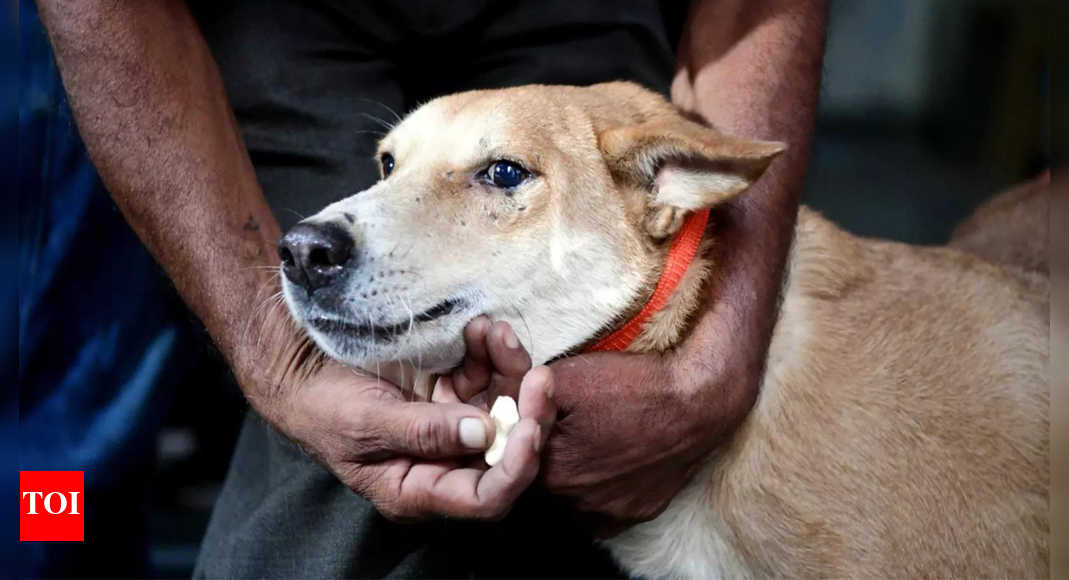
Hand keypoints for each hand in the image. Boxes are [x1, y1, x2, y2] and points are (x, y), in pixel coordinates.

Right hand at [250, 322, 555, 521]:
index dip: (516, 467)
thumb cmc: (324, 405)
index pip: (486, 497)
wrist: (303, 367)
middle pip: (508, 451)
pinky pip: (488, 376)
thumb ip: (423, 432)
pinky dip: (491, 351)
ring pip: (505, 407)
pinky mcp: (454, 393)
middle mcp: (446, 462)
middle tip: (539, 376)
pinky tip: (481, 329)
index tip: (528, 426)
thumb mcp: (366, 422)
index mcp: (420, 488)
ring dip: (510, 370)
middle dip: (529, 414)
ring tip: (496, 333)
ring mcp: (454, 425)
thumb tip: (483, 433)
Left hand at [448, 312, 758, 535]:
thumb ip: (522, 395)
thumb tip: (496, 403)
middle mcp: (574, 498)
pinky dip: (601, 490)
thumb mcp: (565, 376)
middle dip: (545, 450)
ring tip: (591, 436)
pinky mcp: (636, 513)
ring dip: (572, 470)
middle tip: (564, 421)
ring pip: (572, 492)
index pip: (514, 455)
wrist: (701, 400)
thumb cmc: (633, 385)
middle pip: (542, 474)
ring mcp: (607, 510)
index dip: (519, 431)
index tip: (530, 414)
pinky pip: (604, 510)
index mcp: (550, 466)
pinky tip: (608, 463)